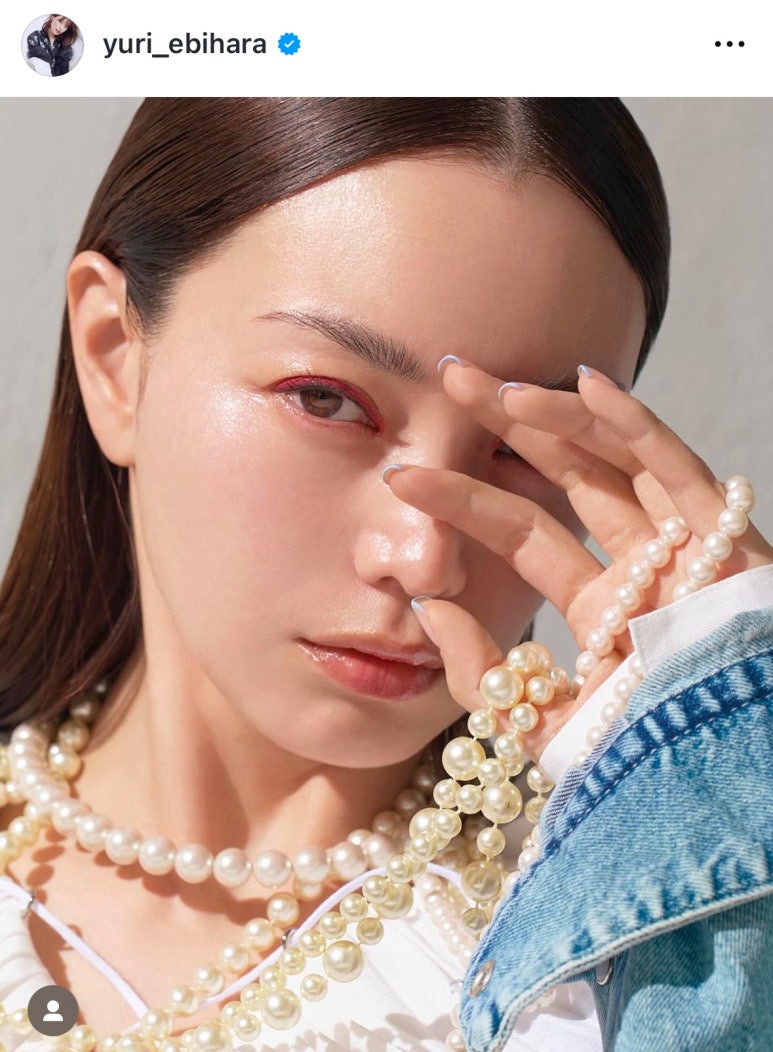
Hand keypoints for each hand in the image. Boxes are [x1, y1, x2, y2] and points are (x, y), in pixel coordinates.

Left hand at [383, 360, 772, 761]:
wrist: (714, 796)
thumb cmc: (638, 766)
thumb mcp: (540, 723)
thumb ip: (482, 672)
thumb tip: (424, 608)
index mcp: (599, 606)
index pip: (522, 531)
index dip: (462, 499)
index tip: (401, 476)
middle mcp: (640, 567)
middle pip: (567, 477)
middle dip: (510, 424)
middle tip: (452, 376)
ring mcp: (684, 550)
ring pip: (617, 461)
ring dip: (561, 416)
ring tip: (498, 386)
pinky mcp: (731, 543)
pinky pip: (680, 471)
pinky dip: (638, 427)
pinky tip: (588, 384)